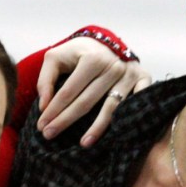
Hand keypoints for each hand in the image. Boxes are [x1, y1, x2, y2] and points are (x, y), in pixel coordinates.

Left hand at [36, 39, 150, 146]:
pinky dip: (126, 120)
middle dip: (66, 120)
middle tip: (50, 136)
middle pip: (87, 102)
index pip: (68, 91)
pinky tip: (115, 135)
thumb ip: (46, 79)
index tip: (41, 127)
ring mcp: (130, 74)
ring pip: (111, 108)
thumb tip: (44, 106)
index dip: (53, 110)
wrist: (108, 42)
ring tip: (83, 144)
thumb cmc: (79, 53)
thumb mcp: (58, 57)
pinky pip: (135, 105)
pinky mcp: (144, 79)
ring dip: (96, 128)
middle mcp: (113, 66)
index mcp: (92, 58)